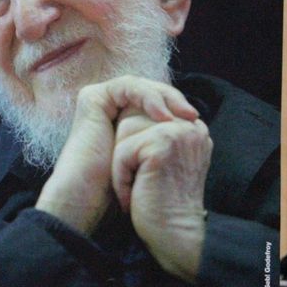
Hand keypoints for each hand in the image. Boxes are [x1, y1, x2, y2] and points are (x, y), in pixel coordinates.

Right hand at [36, 76, 198, 236]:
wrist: (89, 198)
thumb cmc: (118, 188)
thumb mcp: (151, 157)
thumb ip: (165, 137)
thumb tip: (196, 124)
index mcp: (122, 119)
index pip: (155, 104)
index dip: (177, 110)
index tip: (197, 124)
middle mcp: (110, 108)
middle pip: (150, 93)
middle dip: (174, 102)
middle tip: (193, 116)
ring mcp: (101, 101)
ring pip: (142, 87)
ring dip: (165, 99)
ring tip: (182, 116)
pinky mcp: (93, 98)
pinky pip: (129, 87)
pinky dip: (149, 98)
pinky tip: (163, 117)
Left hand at [112, 109, 210, 282]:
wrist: (175, 236)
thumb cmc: (164, 205)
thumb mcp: (164, 162)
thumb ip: (154, 137)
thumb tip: (124, 116)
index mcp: (193, 128)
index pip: (147, 114)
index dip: (134, 146)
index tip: (143, 179)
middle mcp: (191, 126)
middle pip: (133, 119)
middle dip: (125, 153)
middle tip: (137, 187)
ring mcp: (178, 132)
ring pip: (125, 131)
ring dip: (121, 165)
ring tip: (134, 191)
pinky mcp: (163, 144)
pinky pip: (123, 150)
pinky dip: (120, 178)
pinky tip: (132, 199)